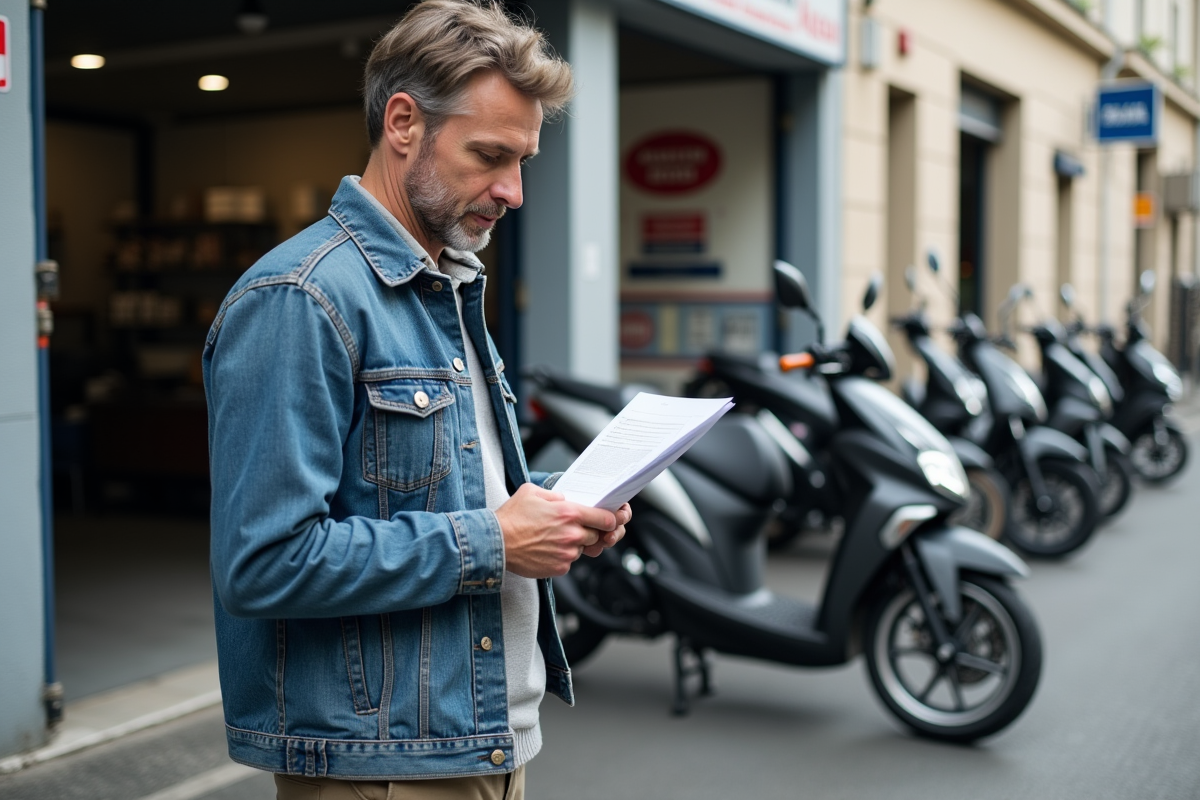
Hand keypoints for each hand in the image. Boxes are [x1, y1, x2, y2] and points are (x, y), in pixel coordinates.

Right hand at [495, 485, 625, 577]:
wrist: (495, 544)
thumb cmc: (511, 518)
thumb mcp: (532, 492)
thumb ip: (555, 494)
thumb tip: (564, 499)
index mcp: (569, 513)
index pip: (606, 518)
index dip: (609, 519)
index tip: (607, 520)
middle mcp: (572, 534)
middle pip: (596, 535)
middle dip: (587, 531)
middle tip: (568, 528)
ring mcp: (567, 554)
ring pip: (581, 549)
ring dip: (572, 544)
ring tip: (551, 538)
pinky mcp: (559, 568)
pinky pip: (569, 562)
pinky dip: (561, 557)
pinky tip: (546, 549)